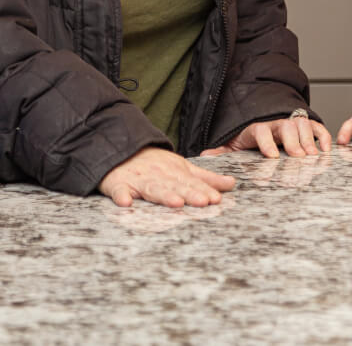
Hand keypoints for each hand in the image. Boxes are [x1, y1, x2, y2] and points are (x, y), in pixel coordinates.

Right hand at [98, 147, 236, 207]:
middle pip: (175, 186)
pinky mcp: (118, 184)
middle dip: (189, 193)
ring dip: (163, 195)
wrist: (121, 149)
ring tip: (175, 203)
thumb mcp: (182, 168)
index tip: (216, 199)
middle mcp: (159, 175)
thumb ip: (206, 178)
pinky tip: (126, 202)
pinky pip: (119, 191)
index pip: (191, 182)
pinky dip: (121, 196)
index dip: (203, 190)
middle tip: (203, 201)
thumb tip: (232, 184)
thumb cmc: (156, 164)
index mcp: (175, 172)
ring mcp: (139, 180)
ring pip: (152, 188)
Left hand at [200, 113, 331, 157]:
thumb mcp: (234, 142)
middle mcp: (277, 123)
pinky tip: (326, 150)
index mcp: (257, 128)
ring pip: (302, 125)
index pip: (261, 131)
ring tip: (313, 156)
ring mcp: (292, 122)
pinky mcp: (306, 124)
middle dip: (293, 141)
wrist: (264, 117)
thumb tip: (205, 157)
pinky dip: (323, 137)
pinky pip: (317, 126)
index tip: (272, 156)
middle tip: (299, 156)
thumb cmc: (251, 135)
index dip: (267, 143)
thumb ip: (222, 151)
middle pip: (286, 127)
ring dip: (309, 140)